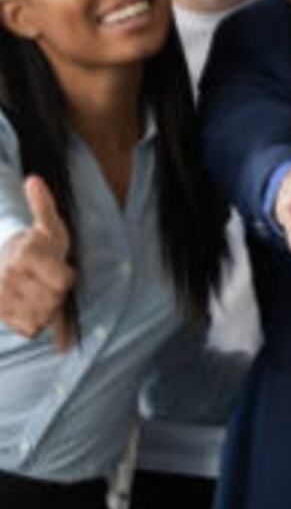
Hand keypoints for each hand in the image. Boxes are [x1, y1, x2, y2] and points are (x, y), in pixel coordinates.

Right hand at [0, 176, 73, 348]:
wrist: (4, 262)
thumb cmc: (36, 245)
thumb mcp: (47, 225)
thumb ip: (43, 205)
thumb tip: (33, 180)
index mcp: (25, 253)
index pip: (63, 282)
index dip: (65, 278)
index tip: (58, 268)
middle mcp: (9, 275)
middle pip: (54, 301)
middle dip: (57, 294)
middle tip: (47, 281)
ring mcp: (1, 296)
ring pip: (42, 317)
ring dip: (46, 309)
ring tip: (38, 292)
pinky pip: (30, 329)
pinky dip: (34, 322)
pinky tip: (28, 305)